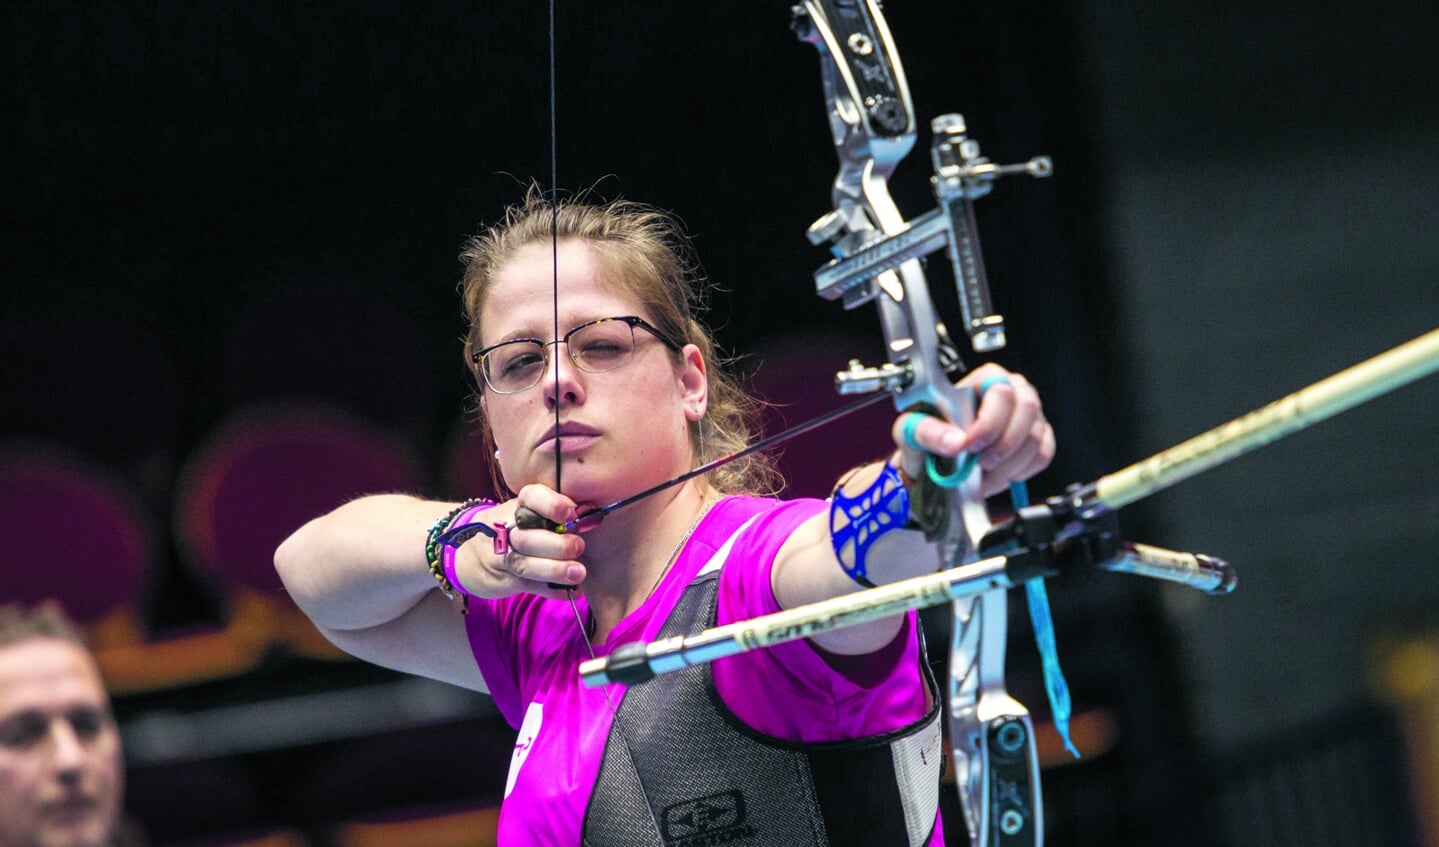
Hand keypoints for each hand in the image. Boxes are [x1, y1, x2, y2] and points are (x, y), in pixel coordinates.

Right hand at [455, 485, 587, 598]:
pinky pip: (530, 586)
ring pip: (526, 564)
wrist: (468, 552)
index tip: (569, 513)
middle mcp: (506, 529)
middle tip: (578, 546)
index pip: (531, 498)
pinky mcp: (505, 580)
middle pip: (528, 537)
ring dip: (555, 569)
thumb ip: (555, 516)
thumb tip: (592, 516)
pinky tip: (570, 592)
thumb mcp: (526, 513)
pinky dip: (552, 590)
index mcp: (518, 506)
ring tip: (578, 573)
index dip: (551, 505)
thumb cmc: (512, 528)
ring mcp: (502, 557)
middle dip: (556, 544)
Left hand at [890, 363, 1055, 497]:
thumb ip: (928, 431)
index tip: (971, 446)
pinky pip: (1042, 454)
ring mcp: (1027, 415)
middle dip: (1004, 445)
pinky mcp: (1038, 437)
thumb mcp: (913, 430)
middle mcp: (1011, 390)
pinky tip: (1000, 473)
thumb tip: (955, 441)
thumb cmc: (926, 437)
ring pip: (1035, 436)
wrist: (935, 462)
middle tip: (980, 464)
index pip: (1000, 390)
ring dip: (1008, 464)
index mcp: (982, 380)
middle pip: (1028, 409)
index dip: (990, 422)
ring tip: (983, 473)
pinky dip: (1021, 470)